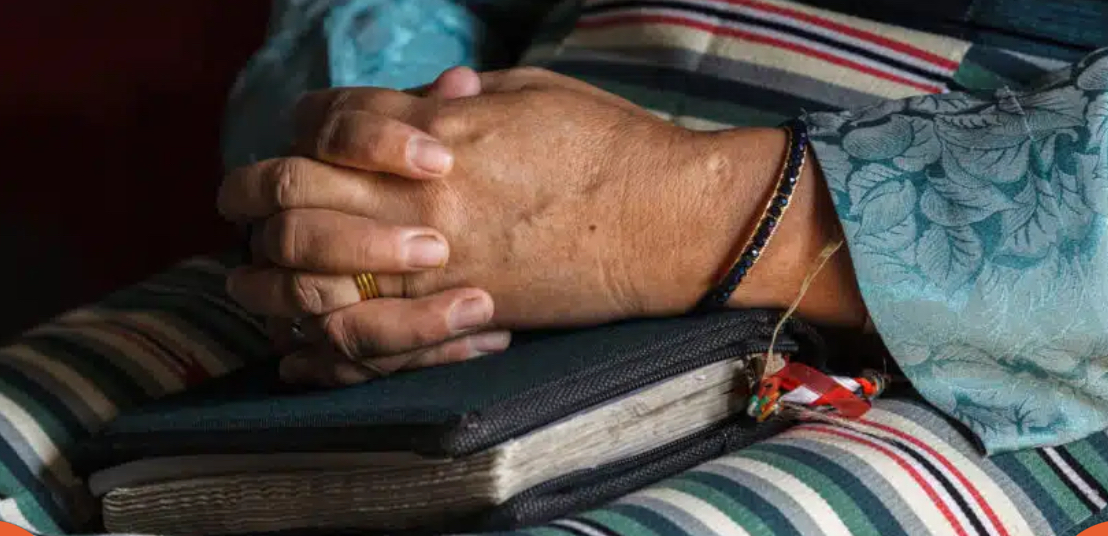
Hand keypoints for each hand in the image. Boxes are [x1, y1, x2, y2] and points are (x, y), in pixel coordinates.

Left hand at [221, 67, 799, 328]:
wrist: (667, 220)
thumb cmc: (609, 144)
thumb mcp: (527, 93)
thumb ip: (456, 99)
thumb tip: (421, 98)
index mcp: (430, 128)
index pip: (320, 122)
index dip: (303, 130)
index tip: (309, 145)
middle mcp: (415, 195)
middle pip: (285, 193)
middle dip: (249, 197)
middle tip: (244, 208)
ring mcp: (430, 260)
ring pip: (301, 271)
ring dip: (262, 276)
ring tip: (252, 279)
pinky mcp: (457, 314)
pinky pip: (358, 338)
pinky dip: (315, 344)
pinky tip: (298, 344)